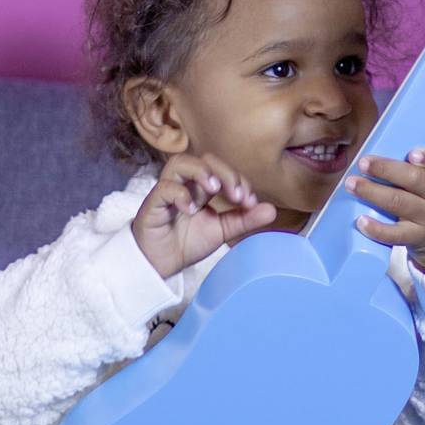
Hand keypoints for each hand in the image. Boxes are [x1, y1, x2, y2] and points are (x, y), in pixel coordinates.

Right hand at [131, 150, 276, 278]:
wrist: (159, 265)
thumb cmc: (186, 243)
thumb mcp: (222, 231)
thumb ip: (244, 220)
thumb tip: (271, 210)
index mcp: (201, 188)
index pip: (222, 169)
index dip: (238, 180)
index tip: (249, 202)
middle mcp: (185, 184)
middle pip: (204, 159)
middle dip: (225, 173)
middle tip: (237, 196)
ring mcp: (167, 191)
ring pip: (180, 163)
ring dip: (201, 173)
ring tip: (214, 190)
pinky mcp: (153, 204)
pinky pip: (164, 188)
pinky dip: (180, 194)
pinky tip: (191, 210)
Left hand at [347, 145, 424, 270]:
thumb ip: (420, 167)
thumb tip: (374, 156)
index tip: (412, 155)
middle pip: (417, 180)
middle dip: (387, 169)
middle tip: (363, 162)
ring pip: (401, 203)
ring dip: (373, 192)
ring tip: (352, 184)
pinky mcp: (418, 238)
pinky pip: (397, 235)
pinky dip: (377, 229)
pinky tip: (361, 221)